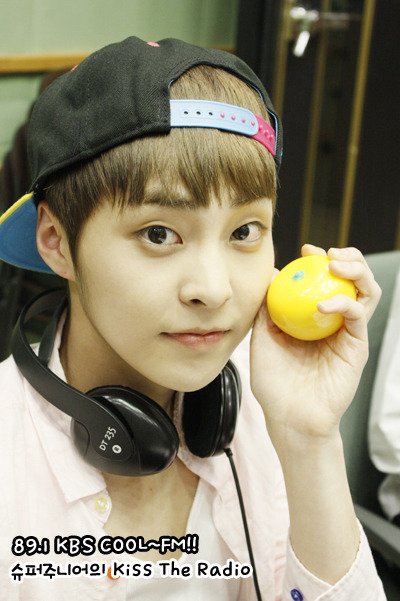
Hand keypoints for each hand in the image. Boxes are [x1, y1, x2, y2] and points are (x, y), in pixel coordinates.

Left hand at [250, 244, 381, 447]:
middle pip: (353, 280)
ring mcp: (348, 333)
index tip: (306, 249)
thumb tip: (270, 275)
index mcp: (314, 317)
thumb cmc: (275, 382)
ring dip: (357, 272)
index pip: (325, 280)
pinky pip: (358, 316)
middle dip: (348, 258)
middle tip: (329, 253)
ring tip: (337, 265)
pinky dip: (345, 303)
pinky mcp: (357, 347)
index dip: (320, 260)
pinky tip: (324, 304)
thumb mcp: (264, 339)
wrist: (289, 416)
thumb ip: (268, 309)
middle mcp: (335, 321)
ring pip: (366, 292)